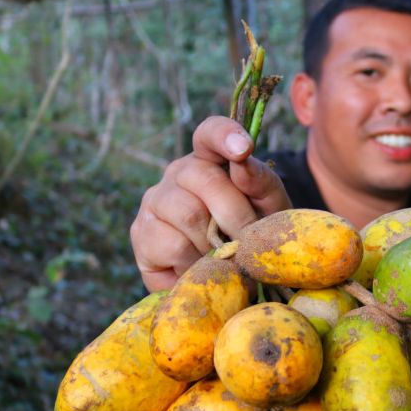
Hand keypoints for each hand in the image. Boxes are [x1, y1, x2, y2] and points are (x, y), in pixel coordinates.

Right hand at [130, 116, 291, 290]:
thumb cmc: (251, 235)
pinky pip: (174, 246)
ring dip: (217, 242)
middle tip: (250, 241)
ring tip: (226, 256)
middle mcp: (178, 173)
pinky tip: (202, 266)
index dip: (225, 135)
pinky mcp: (141, 234)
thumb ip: (261, 182)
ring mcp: (155, 201)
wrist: (230, 277)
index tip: (243, 148)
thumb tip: (242, 163)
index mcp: (210, 159)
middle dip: (237, 215)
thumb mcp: (269, 208)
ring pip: (189, 215)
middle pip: (206, 180)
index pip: (210, 134)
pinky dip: (197, 262)